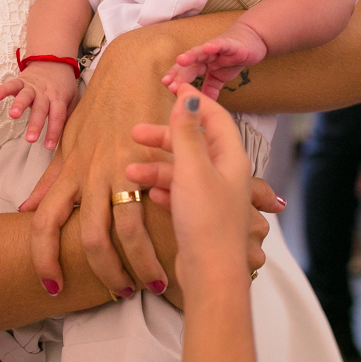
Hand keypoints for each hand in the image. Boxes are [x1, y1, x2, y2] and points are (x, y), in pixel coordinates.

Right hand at [0, 62, 79, 149]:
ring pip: (25, 96)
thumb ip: (68, 114)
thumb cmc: (63, 85)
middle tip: (30, 139)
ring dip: (19, 104)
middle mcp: (45, 93)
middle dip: (35, 124)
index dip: (54, 131)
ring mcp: (32, 86)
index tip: (49, 146)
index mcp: (58, 98)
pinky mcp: (21, 81)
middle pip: (40, 109)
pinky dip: (3, 89)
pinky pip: (12, 84)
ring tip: (13, 115)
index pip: (58, 116)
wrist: (54, 60)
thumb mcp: (72, 98)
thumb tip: (66, 135)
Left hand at [19, 35, 175, 299]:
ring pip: (120, 230)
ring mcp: (119, 168)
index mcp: (69, 171)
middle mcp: (90, 173)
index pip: (43, 223)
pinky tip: (171, 252)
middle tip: (114, 294)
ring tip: (150, 283)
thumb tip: (25, 210)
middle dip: (97, 272)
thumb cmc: (104, 106)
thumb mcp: (71, 142)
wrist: (135, 66)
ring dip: (135, 264)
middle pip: (83, 236)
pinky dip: (159, 237)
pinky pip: (150, 208)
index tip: (50, 285)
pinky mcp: (148, 161)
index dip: (43, 258)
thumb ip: (51, 180)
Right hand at [126, 91, 283, 274]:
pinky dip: (164, 188)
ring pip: (184, 170)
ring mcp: (214, 196)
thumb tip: (189, 96)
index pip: (215, 117)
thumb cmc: (206, 220)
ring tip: (130, 172)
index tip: (171, 87)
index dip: (193, 101)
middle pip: (195, 144)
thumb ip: (187, 133)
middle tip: (134, 133)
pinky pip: (181, 192)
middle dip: (165, 137)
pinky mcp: (201, 216)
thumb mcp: (192, 170)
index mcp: (230, 158)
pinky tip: (147, 192)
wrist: (211, 274)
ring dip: (158, 168)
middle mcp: (226, 174)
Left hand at [162, 25, 267, 98]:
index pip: (185, 72)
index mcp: (201, 64)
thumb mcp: (221, 77)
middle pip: (190, 65)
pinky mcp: (230, 44)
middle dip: (179, 74)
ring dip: (190, 56)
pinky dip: (214, 46)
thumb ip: (211, 88)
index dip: (175, 78)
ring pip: (201, 52)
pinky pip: (221, 45)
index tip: (166, 87)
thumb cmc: (233, 58)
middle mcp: (205, 55)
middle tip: (169, 84)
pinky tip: (208, 48)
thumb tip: (203, 105)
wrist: (251, 39)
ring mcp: (216, 49)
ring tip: (180, 61)